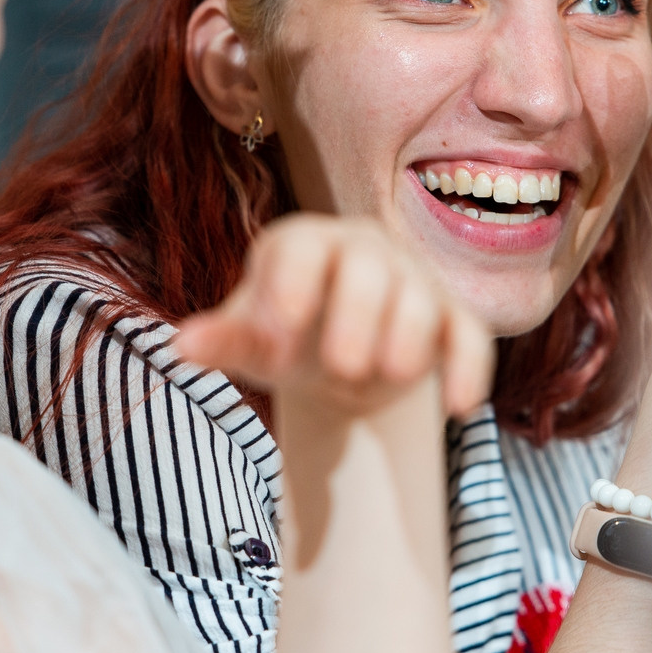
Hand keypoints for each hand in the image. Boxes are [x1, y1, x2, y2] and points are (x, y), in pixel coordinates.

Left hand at [171, 214, 493, 417]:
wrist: (342, 359)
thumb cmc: (289, 337)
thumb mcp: (255, 342)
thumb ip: (224, 340)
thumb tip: (181, 346)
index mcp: (306, 243)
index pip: (301, 248)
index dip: (292, 285)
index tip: (279, 330)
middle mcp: (365, 250)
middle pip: (370, 267)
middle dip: (359, 314)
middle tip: (342, 367)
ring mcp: (415, 281)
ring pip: (422, 299)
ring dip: (408, 339)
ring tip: (386, 378)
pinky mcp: (455, 319)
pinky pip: (470, 337)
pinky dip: (467, 371)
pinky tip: (456, 409)